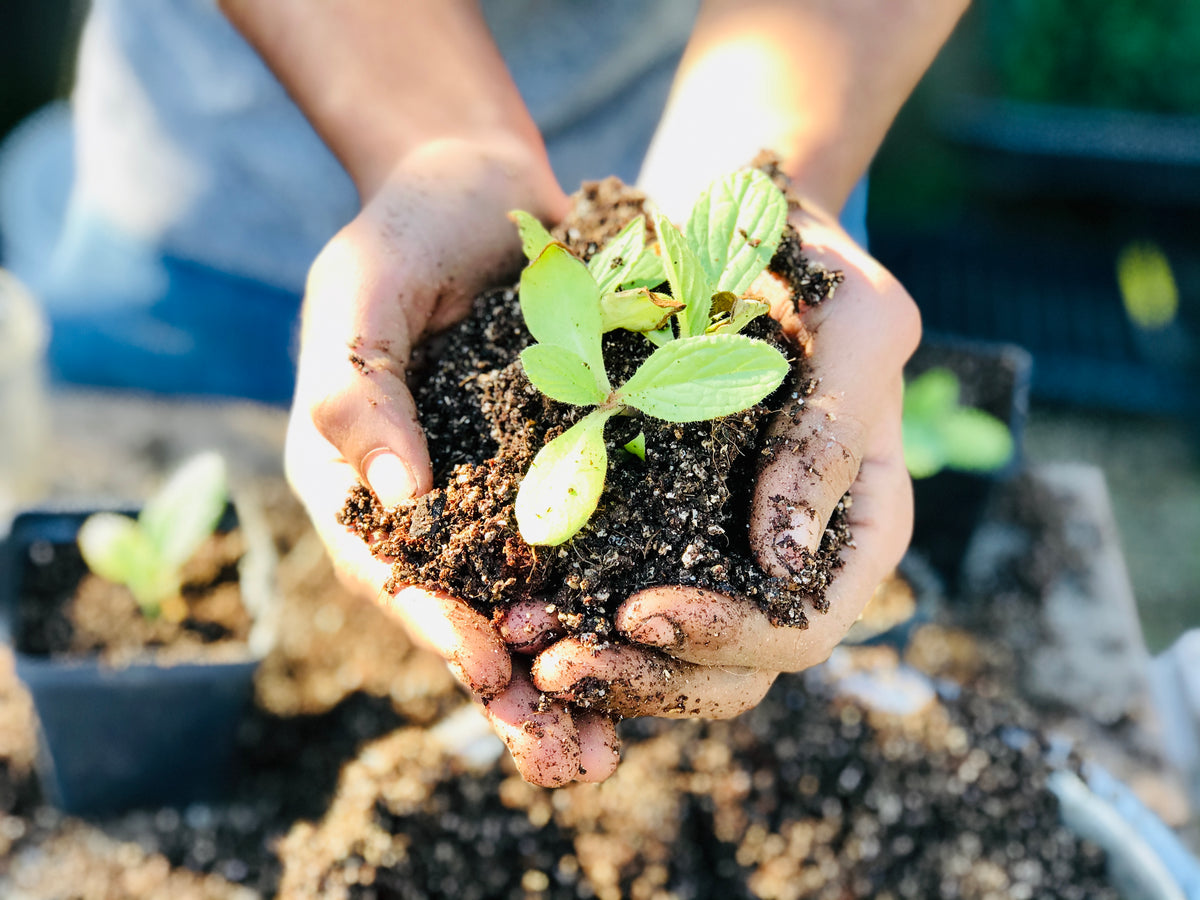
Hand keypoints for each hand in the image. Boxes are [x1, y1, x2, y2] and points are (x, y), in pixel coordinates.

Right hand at [284, 138, 619, 785]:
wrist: (479, 188)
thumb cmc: (403, 231)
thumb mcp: (362, 289)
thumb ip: (357, 385)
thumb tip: (394, 491)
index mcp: (357, 477)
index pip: (387, 567)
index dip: (435, 622)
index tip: (490, 669)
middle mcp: (428, 503)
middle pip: (462, 612)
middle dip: (514, 688)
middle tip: (566, 758)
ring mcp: (496, 494)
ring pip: (529, 601)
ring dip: (570, 673)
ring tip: (614, 745)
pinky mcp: (562, 473)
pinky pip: (588, 548)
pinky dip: (615, 601)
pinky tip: (663, 646)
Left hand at [530, 203, 919, 716]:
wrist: (736, 223)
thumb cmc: (811, 264)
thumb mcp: (852, 326)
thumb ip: (829, 438)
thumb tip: (784, 565)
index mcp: (859, 527)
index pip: (803, 626)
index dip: (727, 638)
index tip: (639, 614)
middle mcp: (794, 556)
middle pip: (735, 668)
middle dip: (647, 678)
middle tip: (554, 663)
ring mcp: (726, 548)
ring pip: (674, 652)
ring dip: (600, 665)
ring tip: (520, 644)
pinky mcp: (663, 525)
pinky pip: (622, 592)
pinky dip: (573, 612)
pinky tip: (513, 604)